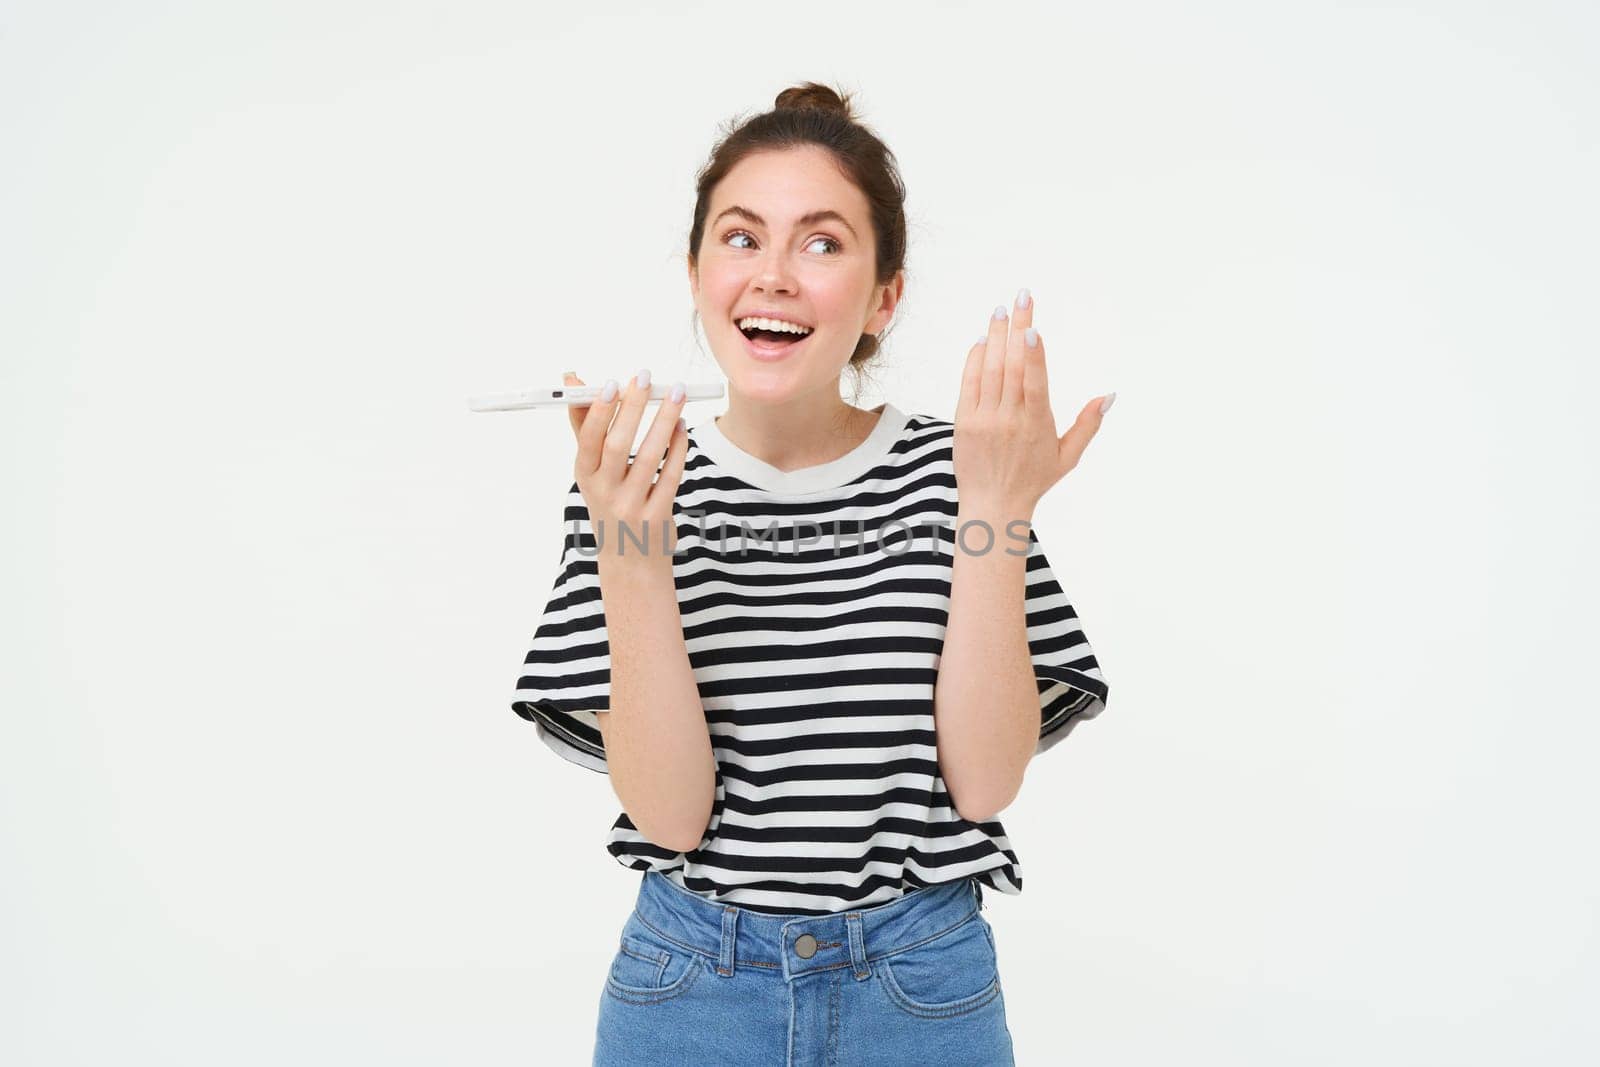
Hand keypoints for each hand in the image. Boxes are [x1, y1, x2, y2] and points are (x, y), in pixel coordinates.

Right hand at [564, 370, 688, 563]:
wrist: (630, 563)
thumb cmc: (611, 503)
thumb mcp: (593, 471)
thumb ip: (586, 425)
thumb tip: (573, 378)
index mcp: (585, 477)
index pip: (588, 440)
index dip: (599, 411)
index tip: (612, 382)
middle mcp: (604, 493)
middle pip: (617, 445)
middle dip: (633, 407)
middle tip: (646, 377)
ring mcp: (631, 507)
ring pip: (649, 457)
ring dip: (664, 421)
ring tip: (677, 392)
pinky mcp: (657, 517)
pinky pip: (671, 475)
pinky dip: (678, 447)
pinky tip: (682, 426)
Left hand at [953, 289, 1113, 513]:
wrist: (992, 506)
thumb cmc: (1033, 481)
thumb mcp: (1067, 456)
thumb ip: (1088, 424)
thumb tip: (1109, 395)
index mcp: (1036, 425)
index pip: (1034, 383)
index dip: (1032, 354)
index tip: (1031, 327)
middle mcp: (1009, 419)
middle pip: (1011, 366)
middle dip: (1016, 328)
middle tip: (1022, 297)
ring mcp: (983, 420)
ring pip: (989, 370)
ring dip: (995, 336)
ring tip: (1001, 310)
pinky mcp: (964, 423)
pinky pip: (969, 384)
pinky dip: (975, 360)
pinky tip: (982, 340)